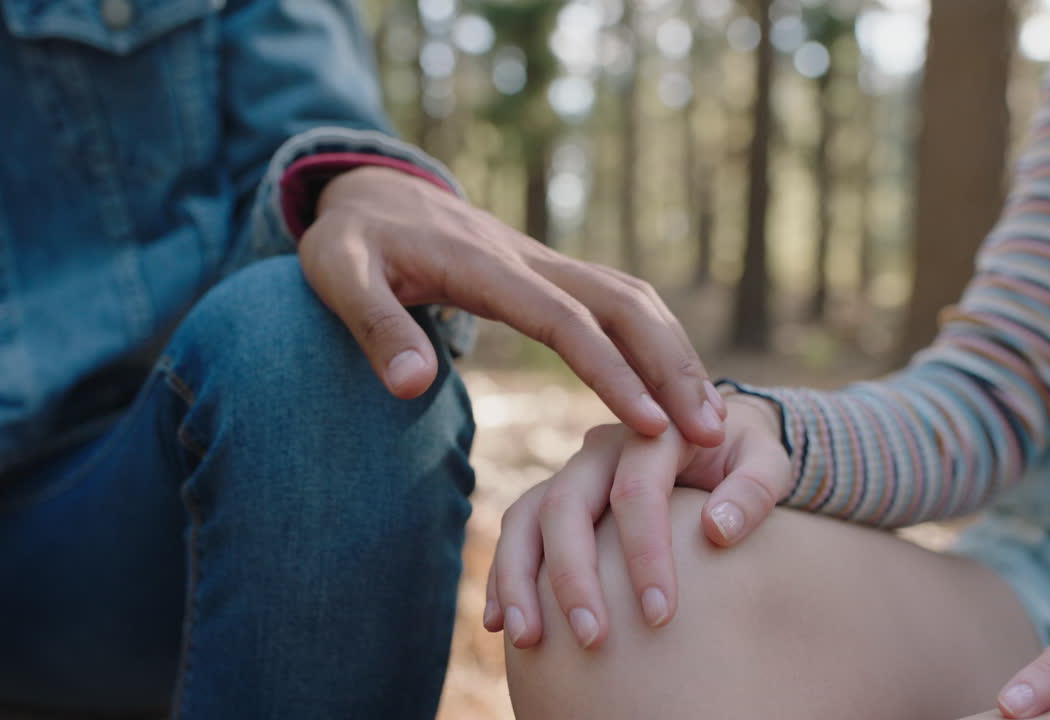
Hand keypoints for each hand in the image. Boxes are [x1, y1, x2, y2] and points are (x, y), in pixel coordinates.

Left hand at [302, 166, 726, 446]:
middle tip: (711, 433)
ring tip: (709, 420)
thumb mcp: (338, 276)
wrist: (371, 190)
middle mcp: (529, 259)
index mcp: (484, 266)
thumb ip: (375, 327)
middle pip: (624, 303)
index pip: (564, 321)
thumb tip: (412, 387)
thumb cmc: (351, 241)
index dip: (611, 372)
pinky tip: (673, 387)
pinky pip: (618, 302)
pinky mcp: (550, 274)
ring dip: (676, 354)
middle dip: (673, 365)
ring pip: (633, 298)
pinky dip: (656, 342)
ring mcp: (545, 263)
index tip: (651, 424)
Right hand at [483, 394, 790, 649]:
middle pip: (566, 504)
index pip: (637, 491)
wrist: (712, 436)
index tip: (662, 617)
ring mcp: (570, 474)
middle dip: (574, 576)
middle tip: (594, 639)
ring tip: (528, 639)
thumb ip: (755, 489)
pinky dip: (503, 577)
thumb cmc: (742, 456)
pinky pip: (515, 534)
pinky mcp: (552, 500)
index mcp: (652, 431)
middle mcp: (599, 448)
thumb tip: (718, 530)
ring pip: (525, 517)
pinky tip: (500, 626)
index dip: (646, 554)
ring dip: (520, 579)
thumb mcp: (768, 460)